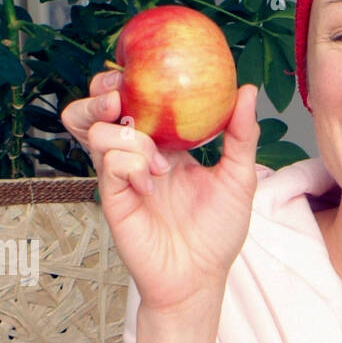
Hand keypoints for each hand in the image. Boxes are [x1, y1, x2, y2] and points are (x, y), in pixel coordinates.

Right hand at [60, 71, 259, 313]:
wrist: (199, 278)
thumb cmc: (217, 233)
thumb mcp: (239, 179)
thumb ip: (241, 135)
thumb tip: (246, 89)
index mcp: (164, 144)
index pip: (136, 100)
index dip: (130, 78)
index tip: (143, 65)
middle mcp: (136, 154)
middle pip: (100, 107)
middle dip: (103, 90)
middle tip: (122, 91)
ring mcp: (121, 174)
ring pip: (95, 129)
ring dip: (124, 133)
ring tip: (152, 155)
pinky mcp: (112, 197)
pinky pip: (109, 163)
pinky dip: (131, 165)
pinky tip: (151, 185)